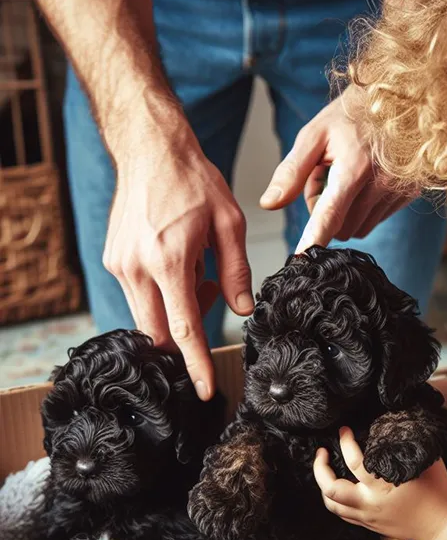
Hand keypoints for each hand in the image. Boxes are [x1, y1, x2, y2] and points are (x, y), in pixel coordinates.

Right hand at [103, 120, 253, 399]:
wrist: (149, 150)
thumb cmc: (193, 181)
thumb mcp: (229, 223)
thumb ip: (238, 271)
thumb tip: (241, 310)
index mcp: (168, 260)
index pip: (183, 329)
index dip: (195, 363)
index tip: (204, 389)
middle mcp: (136, 268)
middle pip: (159, 334)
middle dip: (186, 338)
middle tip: (212, 296)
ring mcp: (119, 265)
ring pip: (147, 318)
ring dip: (176, 313)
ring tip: (201, 272)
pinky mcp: (113, 260)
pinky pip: (139, 297)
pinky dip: (164, 297)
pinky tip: (182, 266)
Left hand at [260, 87, 412, 252]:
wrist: (400, 98)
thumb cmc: (351, 114)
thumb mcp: (315, 134)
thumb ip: (292, 171)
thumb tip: (269, 203)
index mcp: (354, 167)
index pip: (330, 215)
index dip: (314, 239)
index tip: (304, 260)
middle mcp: (380, 184)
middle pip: (341, 227)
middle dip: (327, 215)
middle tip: (324, 181)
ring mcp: (398, 191)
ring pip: (358, 227)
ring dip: (346, 213)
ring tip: (347, 178)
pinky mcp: (409, 195)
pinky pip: (376, 219)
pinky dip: (364, 209)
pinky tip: (366, 181)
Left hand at [313, 427, 446, 539]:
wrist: (442, 525)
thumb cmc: (438, 490)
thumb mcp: (425, 461)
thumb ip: (408, 444)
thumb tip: (396, 422)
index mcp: (383, 486)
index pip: (354, 461)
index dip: (345, 442)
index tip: (344, 430)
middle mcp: (370, 503)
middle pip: (331, 488)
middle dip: (320, 468)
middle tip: (322, 452)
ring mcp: (368, 517)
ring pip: (332, 504)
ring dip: (323, 486)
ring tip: (324, 471)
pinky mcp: (370, 525)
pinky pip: (343, 514)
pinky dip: (335, 500)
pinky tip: (338, 489)